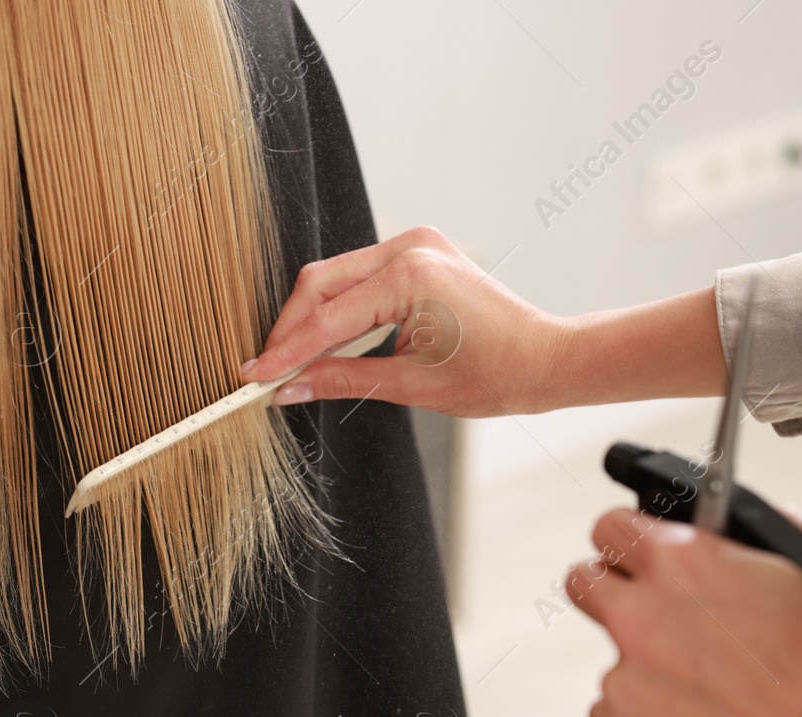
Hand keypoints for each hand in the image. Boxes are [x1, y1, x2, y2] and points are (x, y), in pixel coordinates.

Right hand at [240, 227, 570, 416]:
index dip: (286, 350)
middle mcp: (410, 248)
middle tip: (265, 370)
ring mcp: (415, 245)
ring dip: (310, 318)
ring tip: (287, 360)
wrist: (546, 358)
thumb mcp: (411, 386)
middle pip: (321, 283)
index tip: (255, 376)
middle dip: (290, 329)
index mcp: (411, 276)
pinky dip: (337, 308)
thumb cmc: (497, 374)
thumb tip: (290, 387)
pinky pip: (360, 277)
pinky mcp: (418, 253)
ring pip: (336, 277)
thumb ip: (342, 380)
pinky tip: (321, 340)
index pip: (327, 316)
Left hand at [568, 508, 801, 716]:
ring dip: (644, 662)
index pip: (609, 526)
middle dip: (613, 588)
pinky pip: (611, 712)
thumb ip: (774, 530)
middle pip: (582, 581)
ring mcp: (622, 678)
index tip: (642, 553)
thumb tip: (741, 523)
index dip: (630, 538)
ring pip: (610, 654)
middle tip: (652, 607)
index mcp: (679, 562)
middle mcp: (637, 615)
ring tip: (706, 684)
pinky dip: (644, 716)